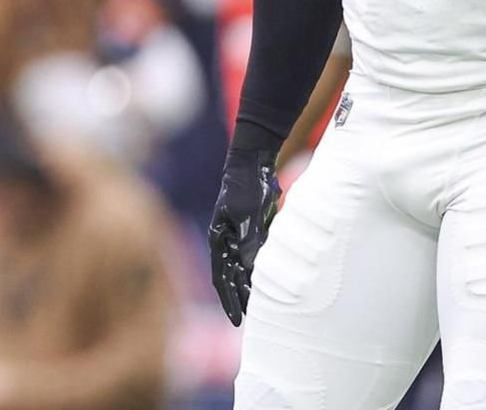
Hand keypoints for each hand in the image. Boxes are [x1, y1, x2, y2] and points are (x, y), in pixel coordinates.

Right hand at [208, 144, 280, 325]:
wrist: (252, 163)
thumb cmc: (245, 187)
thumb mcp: (247, 215)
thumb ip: (249, 242)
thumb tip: (250, 269)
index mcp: (218, 239)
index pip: (221, 276)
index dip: (229, 299)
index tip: (238, 319)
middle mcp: (226, 241)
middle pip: (231, 276)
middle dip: (237, 299)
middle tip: (246, 321)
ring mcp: (240, 236)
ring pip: (244, 268)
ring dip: (249, 287)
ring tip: (258, 309)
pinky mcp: (254, 230)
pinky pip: (256, 257)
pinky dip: (259, 271)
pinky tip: (267, 284)